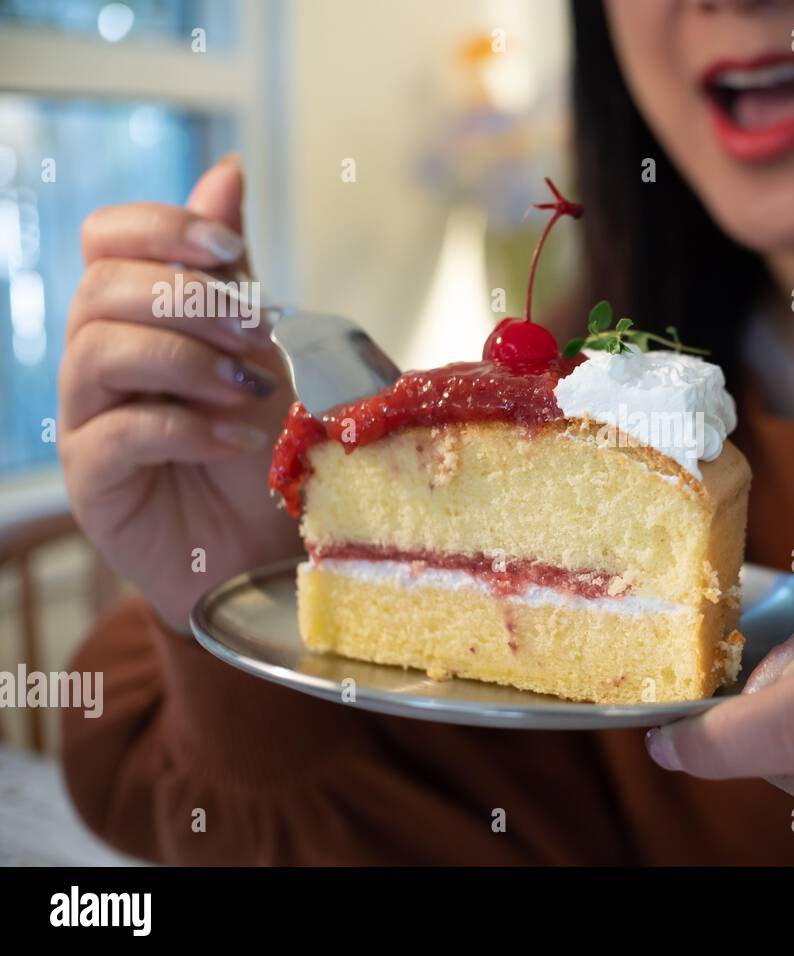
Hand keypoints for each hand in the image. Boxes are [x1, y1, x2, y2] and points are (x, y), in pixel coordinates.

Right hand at [59, 156, 300, 632]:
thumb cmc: (259, 443)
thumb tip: (226, 172)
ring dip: (186, 361)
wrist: (264, 543)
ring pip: (99, 351)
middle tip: (254, 331)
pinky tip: (232, 440)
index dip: (161, 229)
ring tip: (246, 390)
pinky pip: (114, 432)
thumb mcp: (260, 347)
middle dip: (187, 299)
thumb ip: (231, 270)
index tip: (230, 251)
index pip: (106, 237)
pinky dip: (183, 428)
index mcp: (133, 313)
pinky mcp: (93, 479)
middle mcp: (96, 357)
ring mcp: (86, 418)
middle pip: (101, 288)